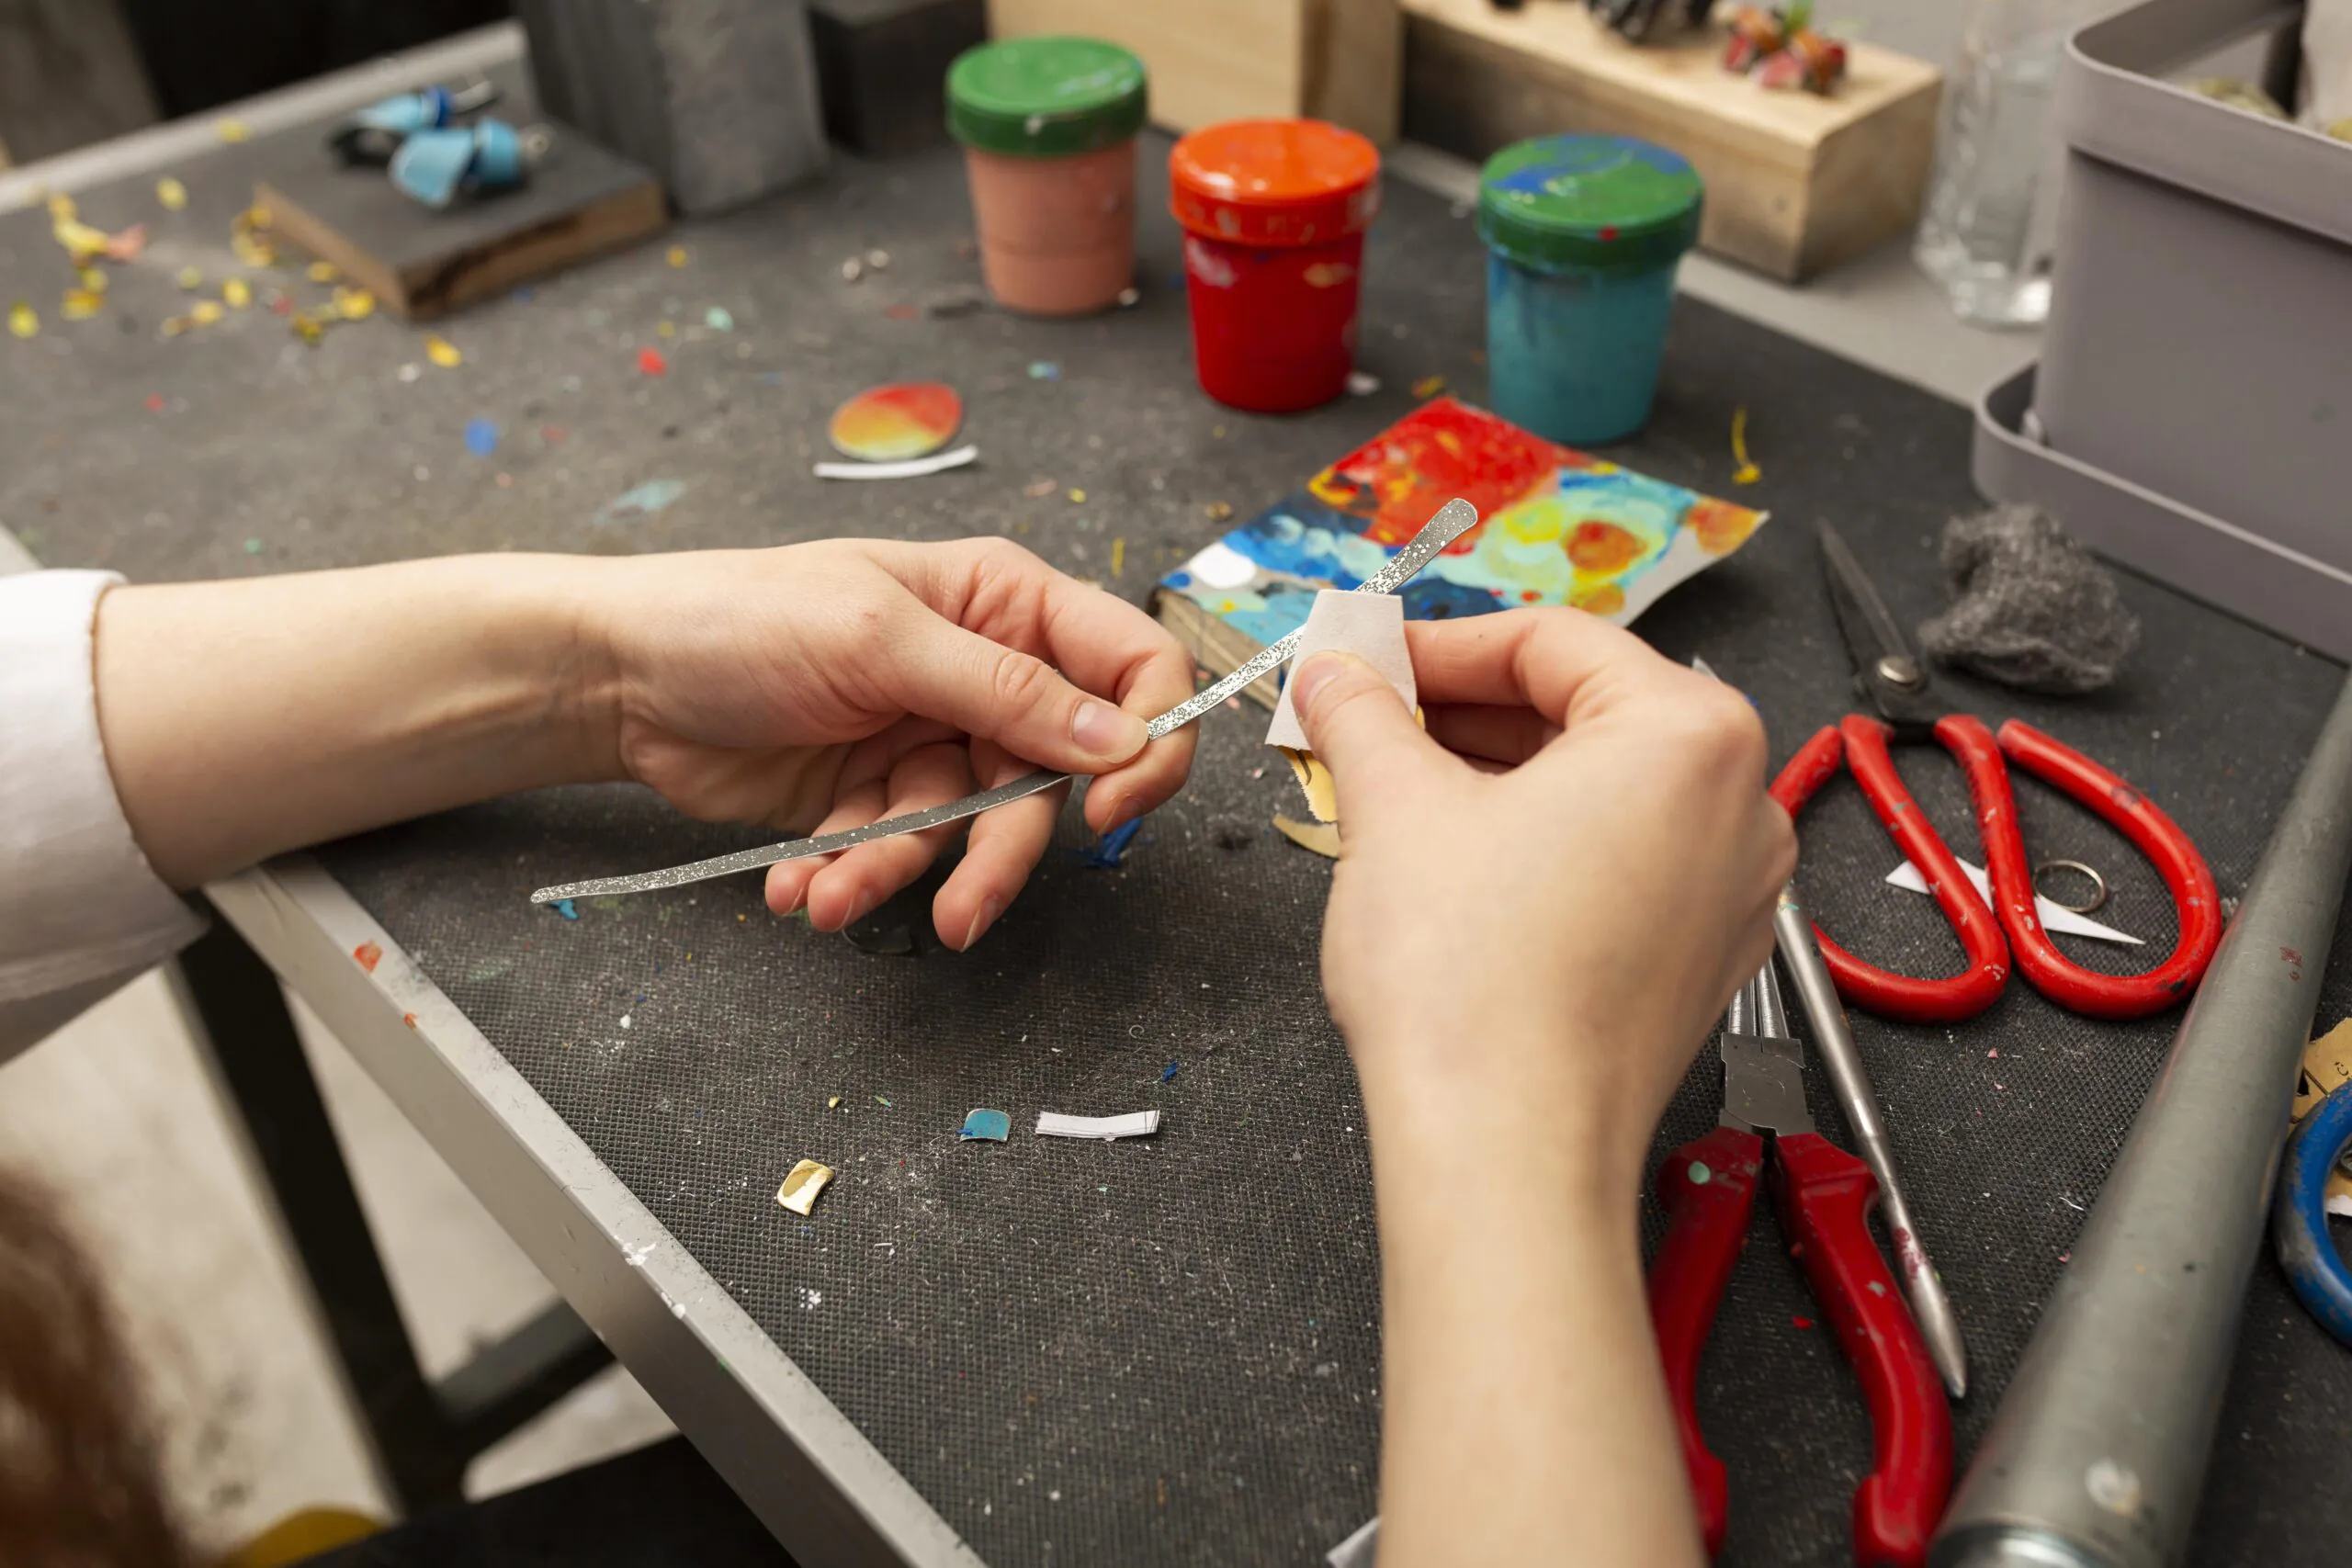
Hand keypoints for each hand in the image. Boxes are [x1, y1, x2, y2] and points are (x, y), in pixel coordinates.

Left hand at [594, 537, 1196, 949]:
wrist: (621, 677)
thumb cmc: (741, 616)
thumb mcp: (879, 640)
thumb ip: (1005, 692)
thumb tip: (1119, 738)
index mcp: (1006, 602)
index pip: (1130, 664)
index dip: (1146, 737)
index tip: (1110, 802)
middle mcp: (986, 673)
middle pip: (1054, 779)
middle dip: (998, 852)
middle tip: (964, 913)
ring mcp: (933, 739)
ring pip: (970, 832)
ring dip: (900, 873)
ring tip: (831, 895)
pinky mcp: (880, 797)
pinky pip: (899, 853)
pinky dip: (851, 876)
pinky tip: (797, 884)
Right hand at [1289, 608, 1793, 1185]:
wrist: (1505, 1149)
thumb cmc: (1472, 984)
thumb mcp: (1393, 806)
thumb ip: (1362, 713)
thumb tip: (1333, 671)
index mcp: (1690, 734)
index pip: (1551, 641)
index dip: (1435, 643)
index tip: (1363, 661)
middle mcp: (1739, 803)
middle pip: (1582, 710)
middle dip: (1459, 711)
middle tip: (1362, 718)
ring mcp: (1729, 889)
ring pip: (1598, 790)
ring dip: (1489, 776)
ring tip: (1387, 786)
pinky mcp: (1697, 959)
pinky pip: (1617, 861)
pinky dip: (1535, 843)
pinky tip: (1447, 860)